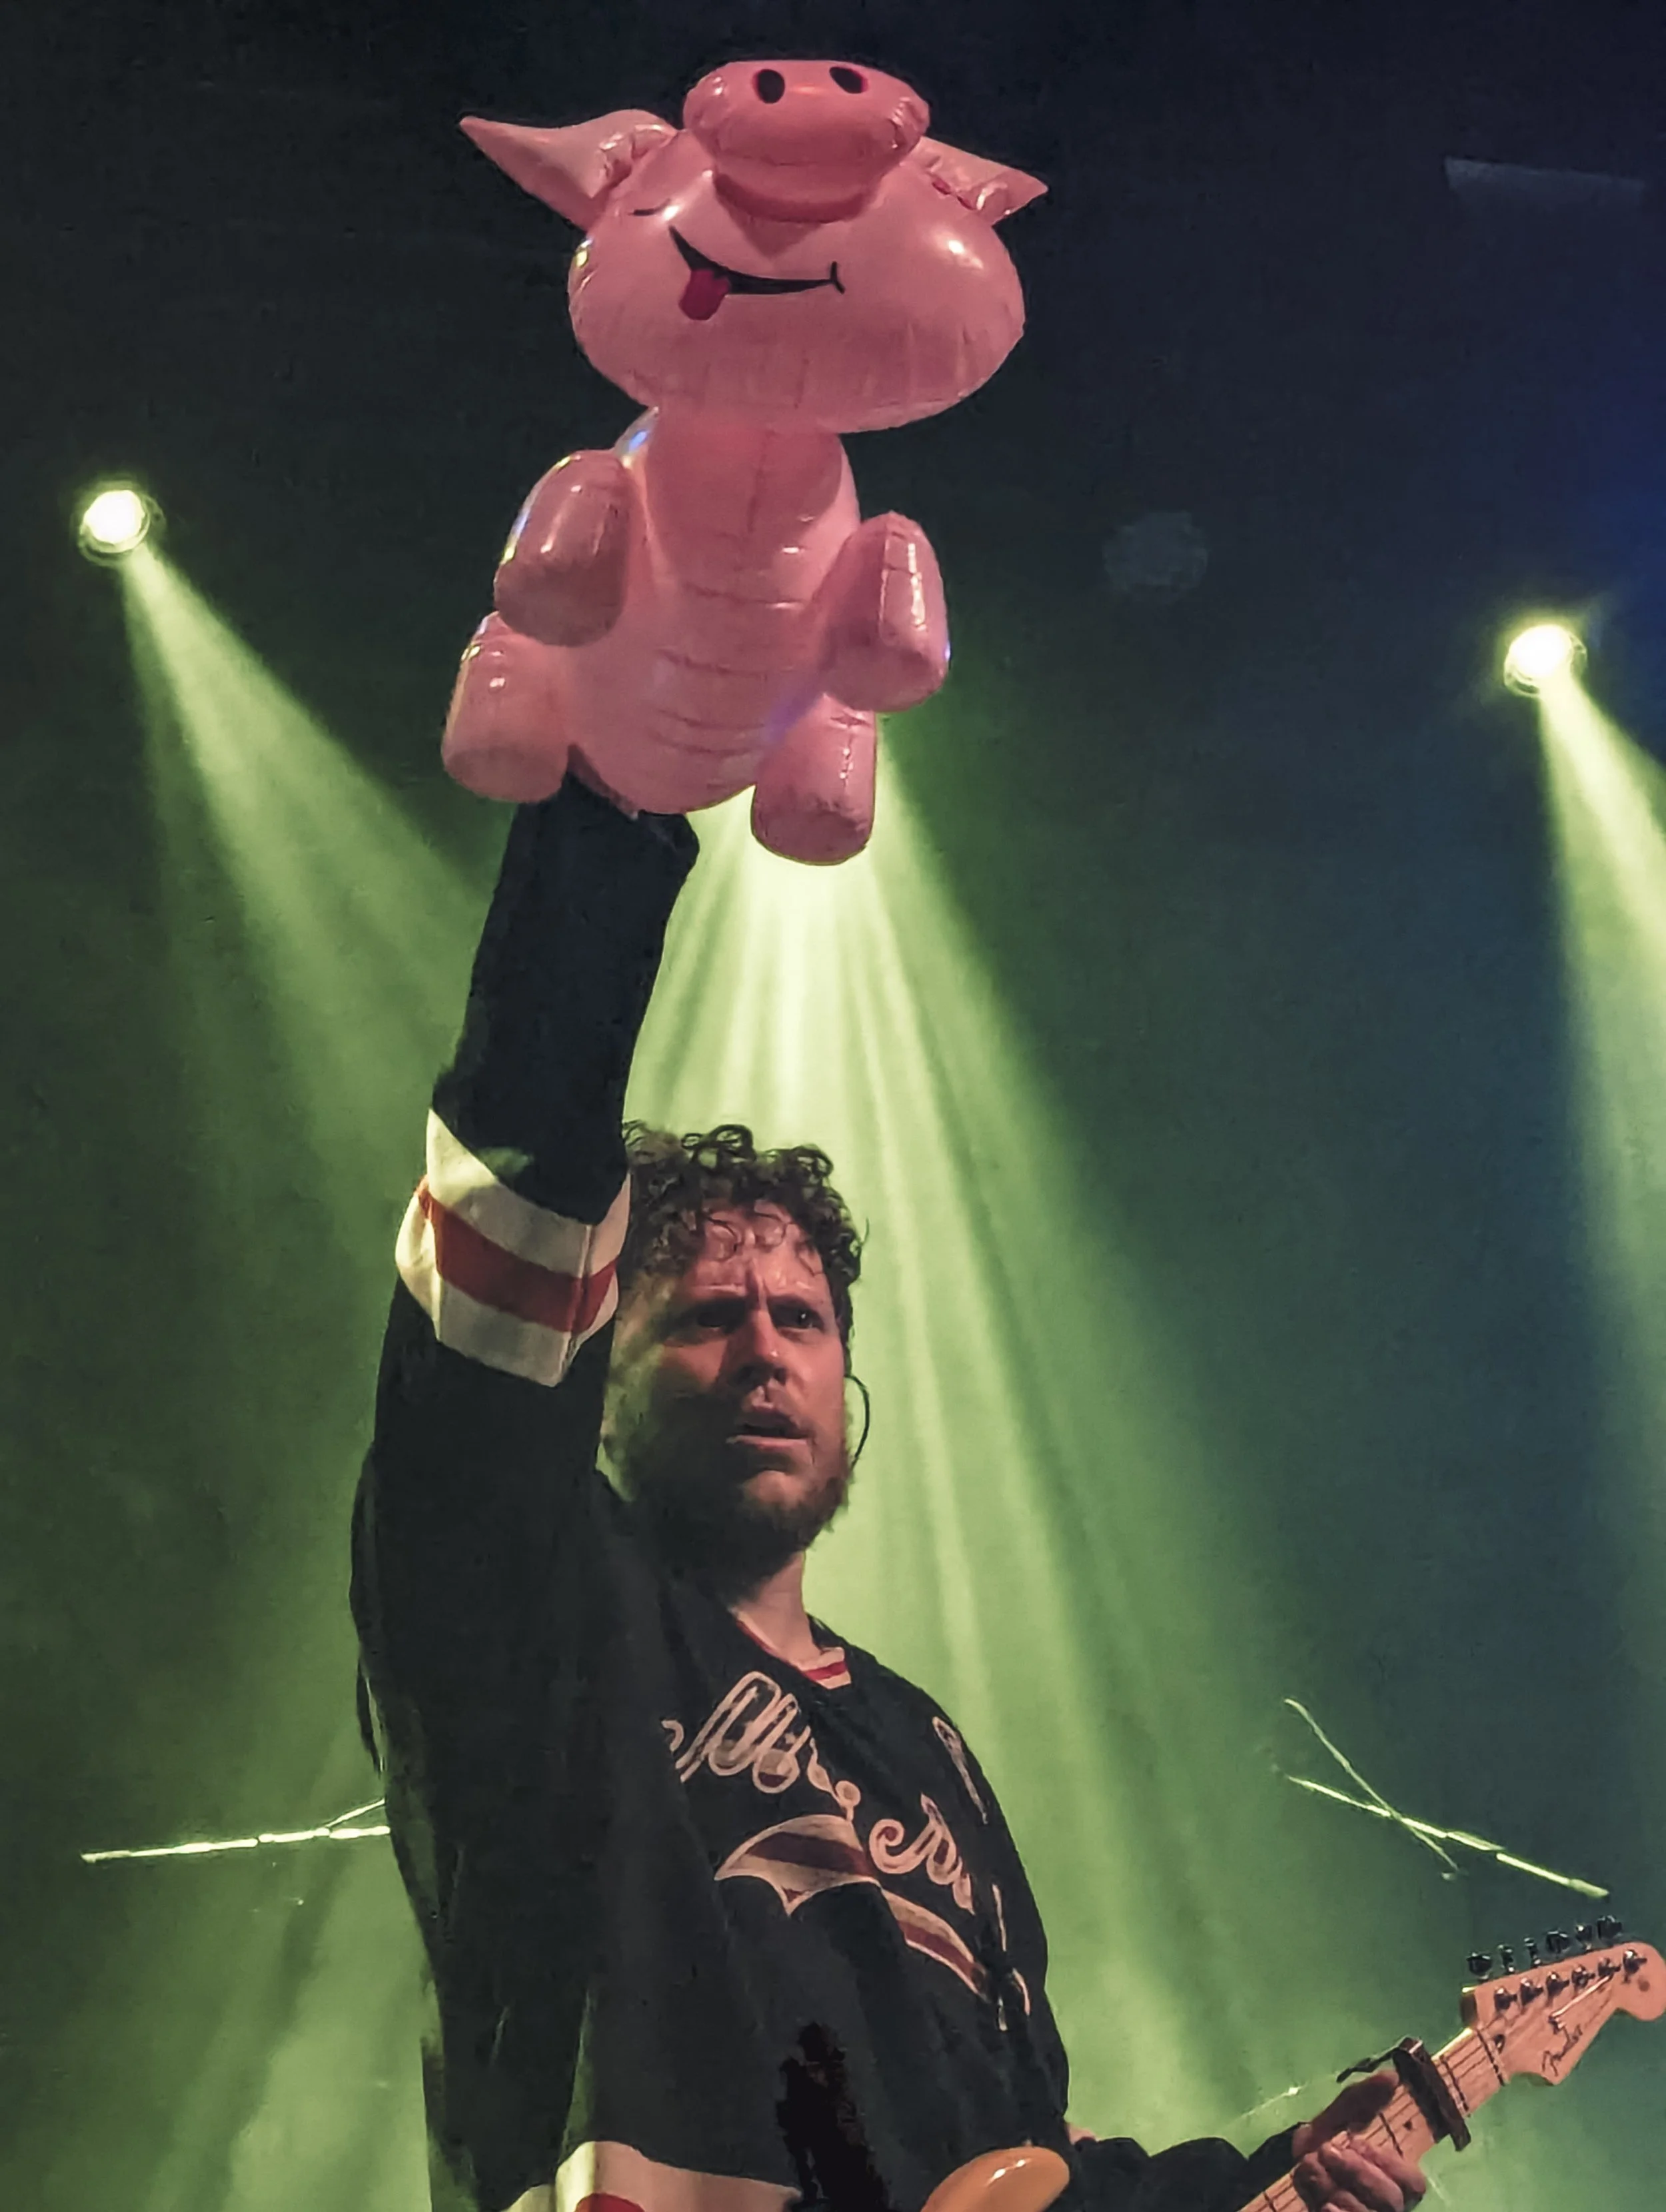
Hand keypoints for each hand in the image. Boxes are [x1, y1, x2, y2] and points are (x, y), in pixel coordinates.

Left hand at [1289, 2075, 1427, 2211]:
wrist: (1290, 2174)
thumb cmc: (1322, 2146)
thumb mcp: (1337, 2119)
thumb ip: (1362, 2100)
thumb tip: (1392, 2076)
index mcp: (1392, 2181)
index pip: (1413, 2183)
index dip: (1389, 2164)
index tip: (1357, 2142)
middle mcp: (1384, 2207)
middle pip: (1391, 2200)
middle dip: (1358, 2173)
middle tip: (1327, 2150)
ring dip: (1337, 2189)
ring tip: (1312, 2168)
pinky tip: (1324, 2204)